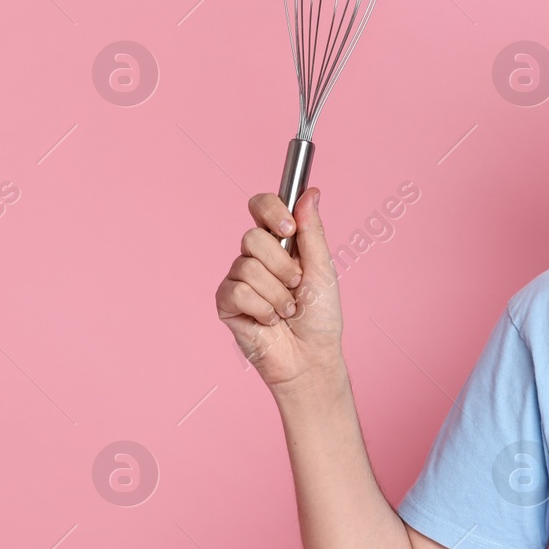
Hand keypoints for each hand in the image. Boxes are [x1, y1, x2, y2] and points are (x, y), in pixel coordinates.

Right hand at [214, 188, 343, 391]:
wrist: (311, 356)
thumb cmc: (320, 316)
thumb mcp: (322, 268)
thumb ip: (312, 230)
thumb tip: (310, 191)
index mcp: (280, 243)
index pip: (261, 207)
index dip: (270, 210)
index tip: (289, 227)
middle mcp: (255, 257)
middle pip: (252, 237)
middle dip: (282, 265)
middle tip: (297, 285)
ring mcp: (238, 279)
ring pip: (246, 266)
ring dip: (277, 293)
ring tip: (288, 309)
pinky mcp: (227, 303)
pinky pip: (237, 291)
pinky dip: (262, 308)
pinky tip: (270, 321)